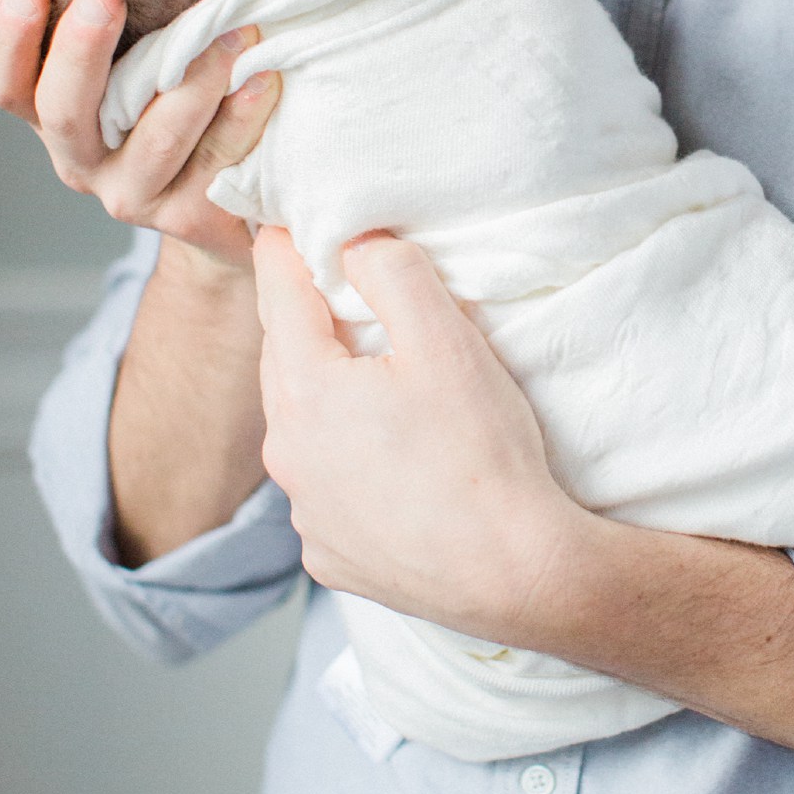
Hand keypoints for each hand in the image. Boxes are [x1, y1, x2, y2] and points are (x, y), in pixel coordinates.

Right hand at [0, 0, 280, 263]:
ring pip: (156, 138)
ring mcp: (135, 192)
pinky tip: (264, 79)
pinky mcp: (191, 218)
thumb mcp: (165, 49)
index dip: (8, 38)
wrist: (239, 196)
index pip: (5, 83)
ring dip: (194, 79)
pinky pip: (215, 163)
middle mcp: (83, 157)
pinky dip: (242, 116)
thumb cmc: (195, 99)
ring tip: (234, 30)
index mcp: (58, 110)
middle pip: (64, 111)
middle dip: (82, 50)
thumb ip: (170, 2)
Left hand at [253, 226, 594, 641]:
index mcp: (306, 391)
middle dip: (304, 323)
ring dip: (325, 397)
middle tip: (334, 289)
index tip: (282, 220)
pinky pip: (325, 490)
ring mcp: (306, 513)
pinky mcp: (330, 555)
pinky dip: (344, 464)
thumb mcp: (447, 341)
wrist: (514, 574)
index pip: (280, 295)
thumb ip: (394, 273)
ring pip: (301, 429)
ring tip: (371, 380)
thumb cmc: (482, 456)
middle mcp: (289, 455)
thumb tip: (356, 245)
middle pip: (284, 362)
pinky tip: (388, 461)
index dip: (283, 249)